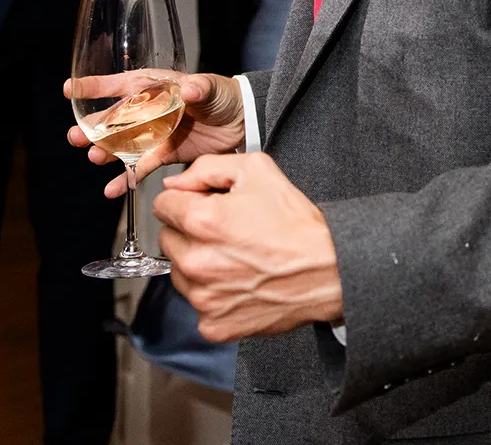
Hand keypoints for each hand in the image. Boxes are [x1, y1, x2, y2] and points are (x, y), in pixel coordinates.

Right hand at [64, 71, 247, 196]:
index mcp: (157, 87)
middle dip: (93, 128)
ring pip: (122, 145)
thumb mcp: (211, 88)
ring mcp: (155, 134)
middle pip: (115, 119)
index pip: (122, 84)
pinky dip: (126, 179)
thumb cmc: (224, 96)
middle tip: (76, 137)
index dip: (95, 87)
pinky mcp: (164, 154)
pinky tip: (112, 191)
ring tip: (94, 159)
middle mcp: (150, 110)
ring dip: (105, 153)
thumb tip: (189, 89)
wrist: (243, 122)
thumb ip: (199, 88)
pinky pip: (140, 167)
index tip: (70, 89)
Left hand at [153, 153, 342, 339]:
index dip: (186, 200)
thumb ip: (207, 167)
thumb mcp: (258, 171)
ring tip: (235, 257)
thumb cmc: (297, 225)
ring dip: (198, 263)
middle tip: (225, 232)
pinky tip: (239, 282)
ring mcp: (203, 297)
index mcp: (202, 221)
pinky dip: (213, 294)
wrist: (328, 270)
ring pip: (179, 272)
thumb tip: (177, 183)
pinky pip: (197, 304)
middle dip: (190, 231)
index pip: (162, 206)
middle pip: (167, 239)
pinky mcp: (213, 324)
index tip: (204, 206)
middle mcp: (196, 261)